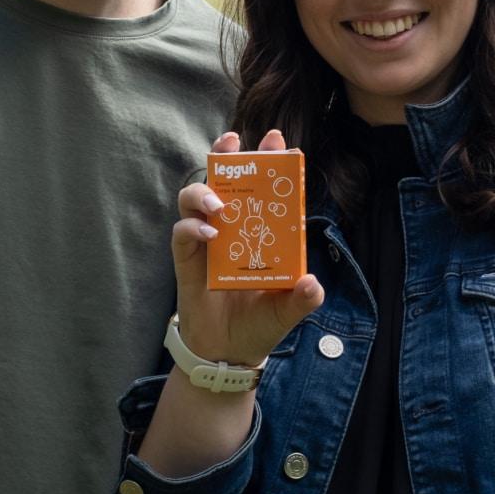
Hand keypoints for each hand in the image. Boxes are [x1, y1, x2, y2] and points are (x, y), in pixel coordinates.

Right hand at [169, 129, 323, 366]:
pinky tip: (209, 234)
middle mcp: (231, 228)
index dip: (267, 162)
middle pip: (224, 181)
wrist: (228, 353)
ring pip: (195, 198)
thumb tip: (312, 284)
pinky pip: (182, 232)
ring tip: (219, 203)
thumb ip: (302, 299)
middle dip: (227, 156)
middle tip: (232, 141)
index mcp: (259, 231)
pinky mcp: (187, 259)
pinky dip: (192, 228)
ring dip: (203, 192)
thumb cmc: (260, 324)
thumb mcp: (287, 312)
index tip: (275, 140)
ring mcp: (206, 240)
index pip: (263, 188)